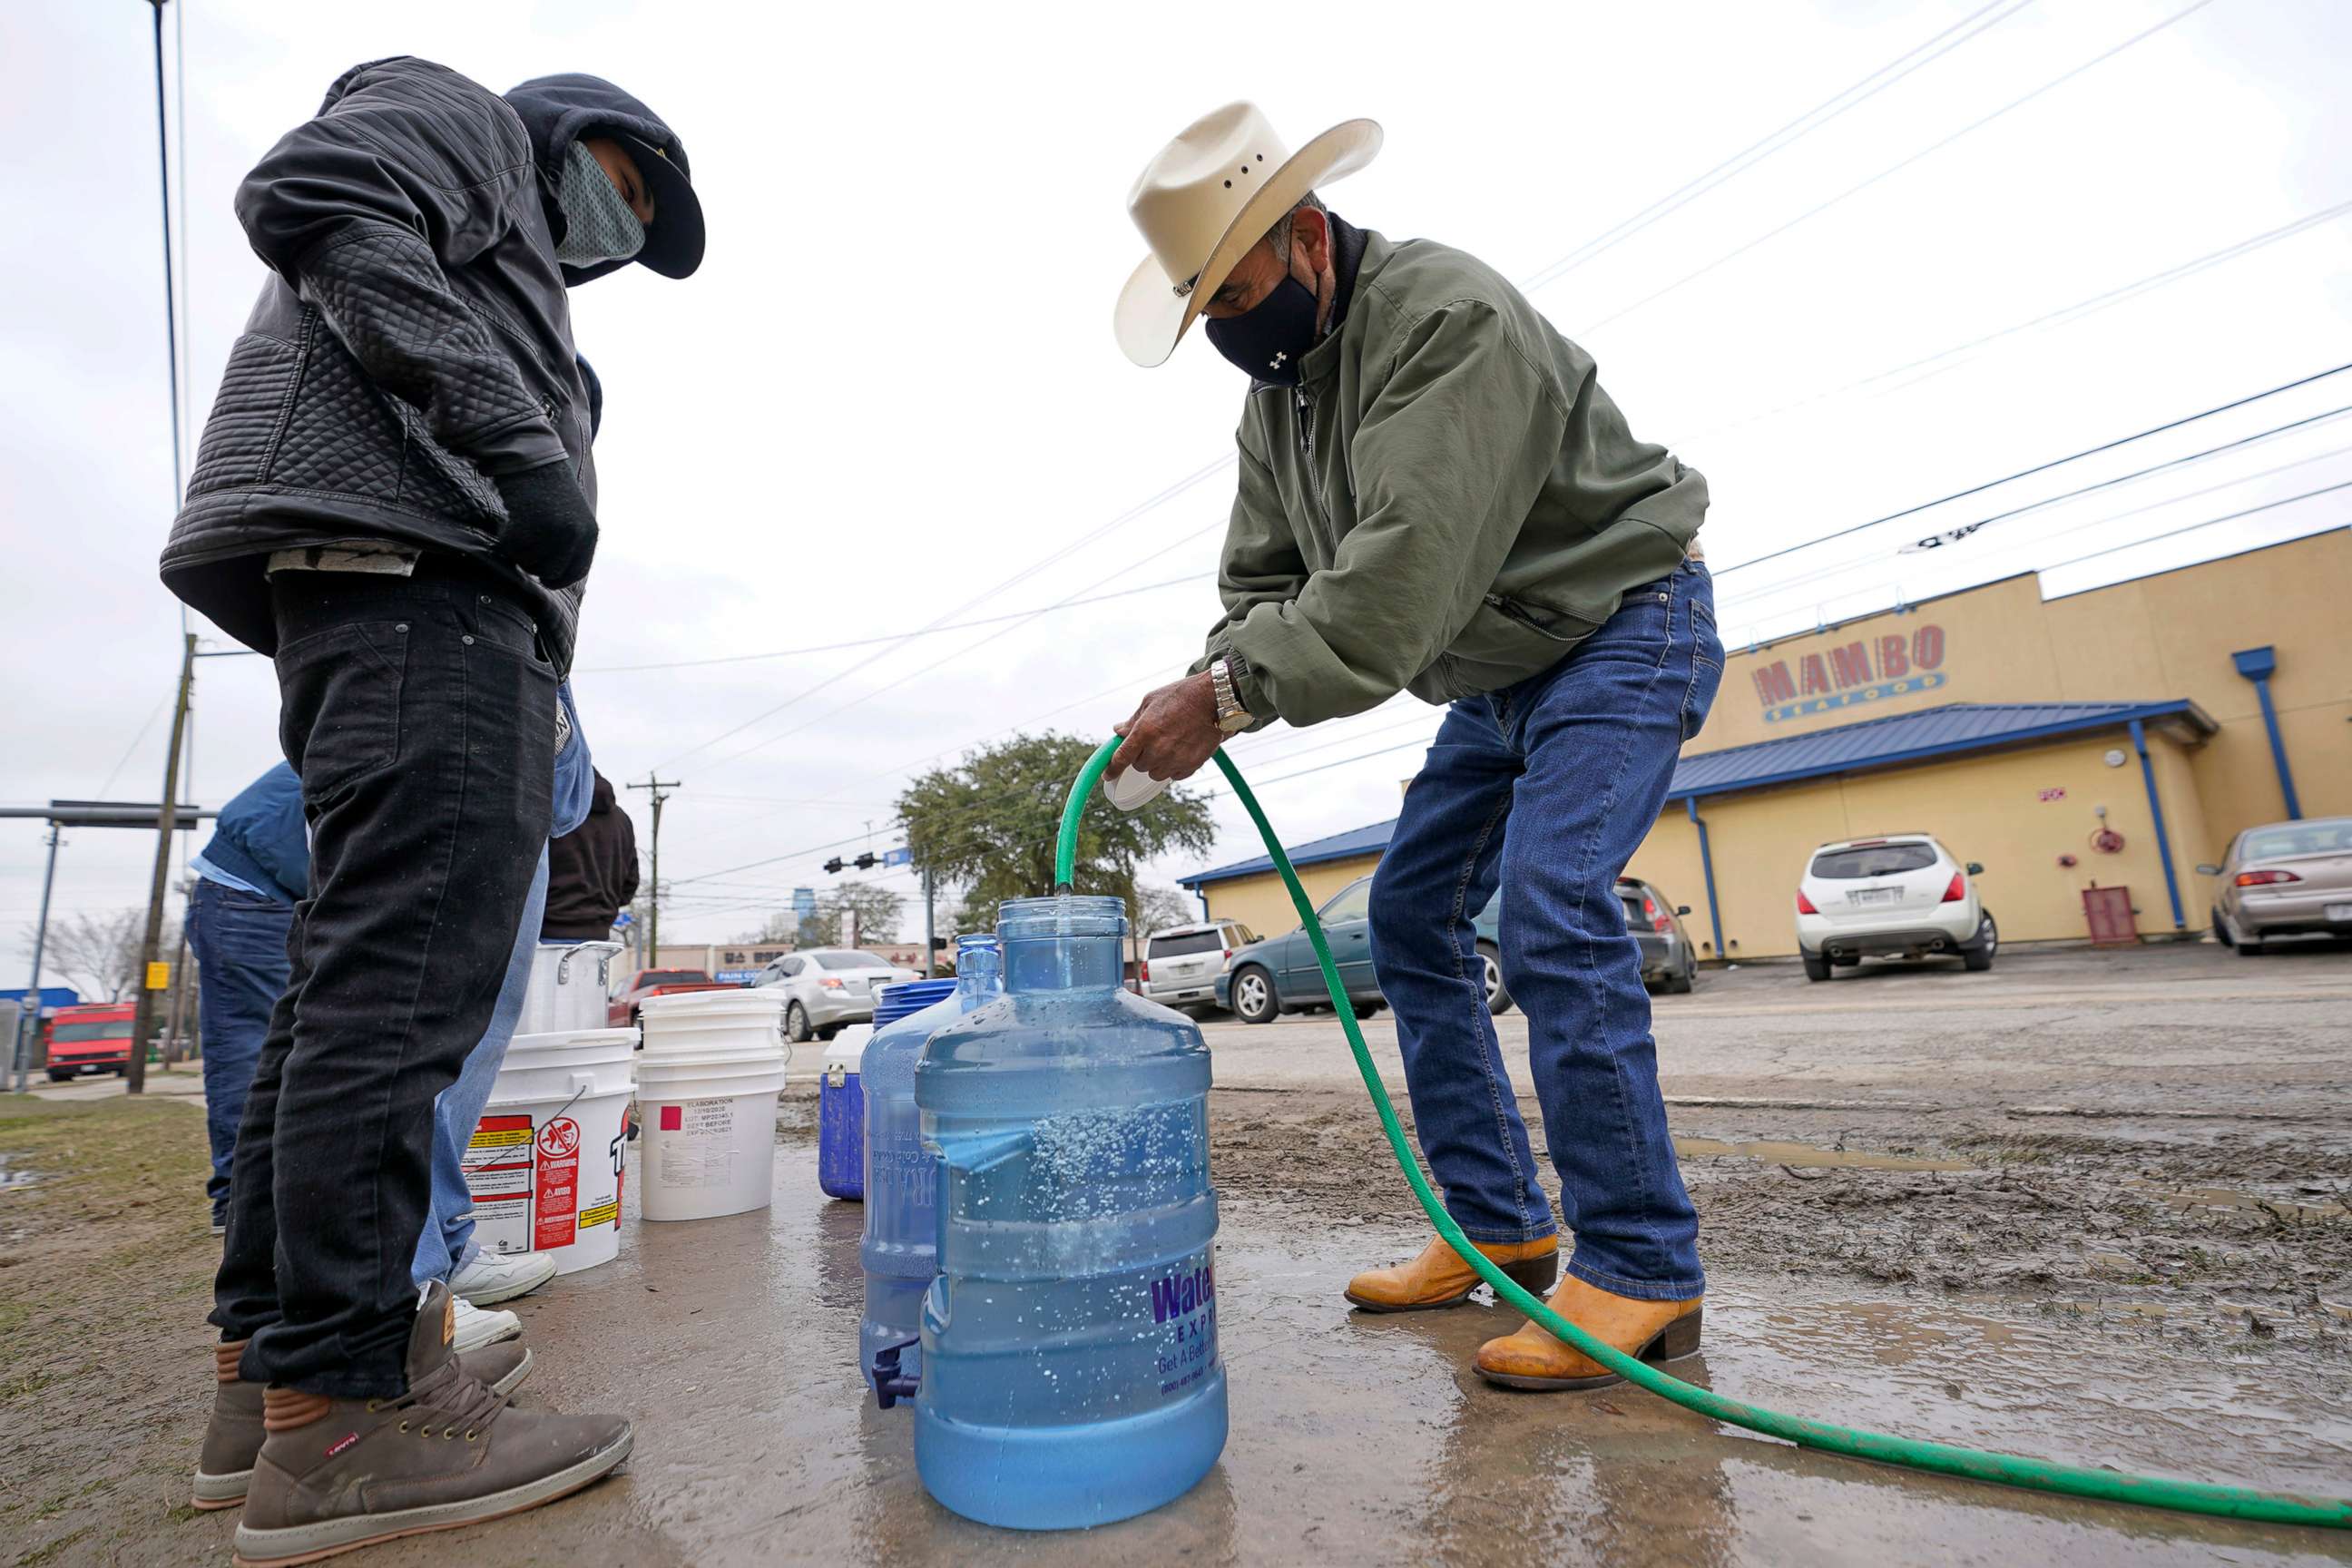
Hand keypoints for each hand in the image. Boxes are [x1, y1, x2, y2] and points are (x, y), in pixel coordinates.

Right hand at [491, 462, 598, 589]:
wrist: (534, 458)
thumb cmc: (550, 489)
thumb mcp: (573, 517)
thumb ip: (572, 544)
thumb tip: (559, 577)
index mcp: (590, 534)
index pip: (574, 572)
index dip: (556, 578)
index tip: (543, 577)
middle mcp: (575, 535)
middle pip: (550, 573)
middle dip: (534, 565)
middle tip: (526, 547)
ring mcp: (553, 530)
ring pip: (529, 563)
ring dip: (520, 551)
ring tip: (520, 528)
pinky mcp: (530, 524)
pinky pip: (512, 548)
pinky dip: (506, 540)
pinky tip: (510, 522)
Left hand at [1111, 672, 1222, 784]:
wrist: (1213, 699)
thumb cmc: (1180, 696)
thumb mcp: (1150, 701)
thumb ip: (1133, 720)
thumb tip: (1118, 731)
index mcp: (1144, 732)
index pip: (1121, 758)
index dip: (1112, 769)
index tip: (1108, 775)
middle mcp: (1158, 749)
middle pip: (1139, 766)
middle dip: (1141, 756)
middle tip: (1153, 741)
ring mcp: (1176, 759)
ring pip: (1156, 774)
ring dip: (1157, 764)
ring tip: (1168, 746)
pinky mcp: (1191, 765)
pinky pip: (1174, 775)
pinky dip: (1174, 767)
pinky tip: (1180, 751)